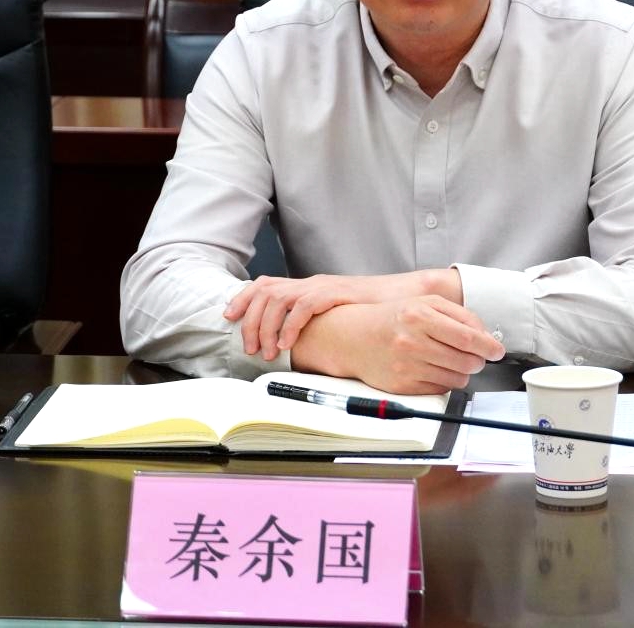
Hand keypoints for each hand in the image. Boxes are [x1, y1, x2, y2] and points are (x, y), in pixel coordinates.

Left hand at [222, 270, 462, 361]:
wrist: (404, 296)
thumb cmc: (372, 310)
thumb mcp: (337, 314)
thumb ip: (316, 322)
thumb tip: (292, 342)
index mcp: (307, 286)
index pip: (264, 283)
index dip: (242, 298)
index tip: (228, 317)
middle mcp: (311, 282)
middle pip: (265, 291)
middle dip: (250, 320)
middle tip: (249, 348)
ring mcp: (323, 286)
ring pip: (278, 298)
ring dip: (266, 326)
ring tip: (266, 351)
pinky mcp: (336, 293)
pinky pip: (304, 306)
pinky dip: (290, 325)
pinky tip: (287, 343)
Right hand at [291, 296, 505, 394]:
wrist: (354, 337)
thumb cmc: (394, 317)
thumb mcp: (426, 303)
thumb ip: (459, 316)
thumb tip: (485, 337)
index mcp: (420, 316)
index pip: (467, 338)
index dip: (488, 347)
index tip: (497, 351)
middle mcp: (412, 342)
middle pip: (465, 361)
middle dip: (478, 361)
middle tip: (477, 356)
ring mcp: (406, 366)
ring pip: (456, 378)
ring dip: (463, 371)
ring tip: (452, 360)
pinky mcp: (402, 385)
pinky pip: (440, 389)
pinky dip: (445, 381)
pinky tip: (435, 368)